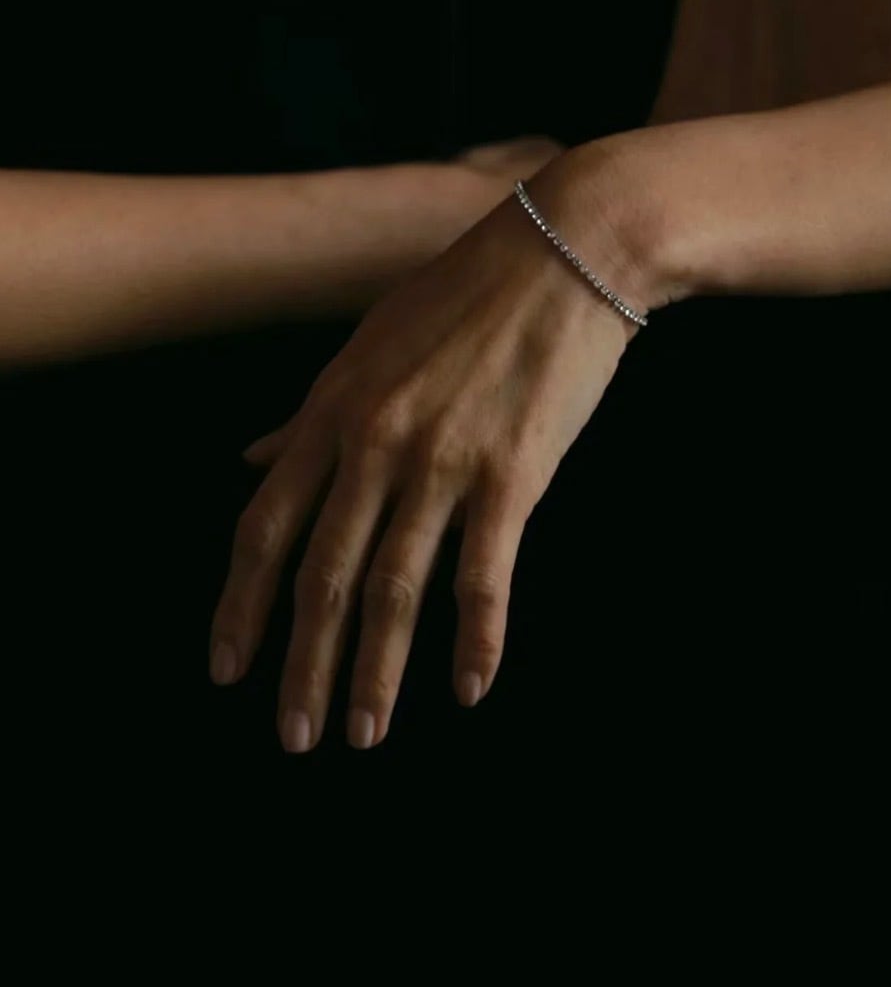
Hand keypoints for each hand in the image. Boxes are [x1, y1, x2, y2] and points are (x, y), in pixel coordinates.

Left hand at [209, 144, 647, 750]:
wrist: (567, 247)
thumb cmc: (467, 292)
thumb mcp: (369, 343)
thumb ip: (308, 412)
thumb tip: (249, 457)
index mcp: (333, 408)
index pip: (266, 527)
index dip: (240, 606)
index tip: (226, 669)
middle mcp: (374, 440)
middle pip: (322, 576)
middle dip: (303, 666)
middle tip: (293, 739)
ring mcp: (442, 459)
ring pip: (393, 589)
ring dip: (376, 673)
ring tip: (365, 736)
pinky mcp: (513, 473)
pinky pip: (484, 577)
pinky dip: (476, 640)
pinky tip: (469, 689)